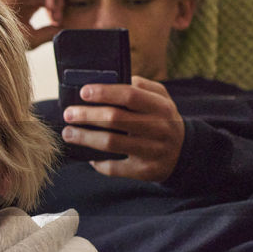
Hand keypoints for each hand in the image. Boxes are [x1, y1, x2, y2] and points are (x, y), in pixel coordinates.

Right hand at [0, 0, 62, 49]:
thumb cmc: (6, 38)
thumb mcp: (33, 38)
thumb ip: (49, 33)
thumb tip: (65, 29)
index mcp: (29, 7)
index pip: (50, 1)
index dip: (58, 11)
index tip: (57, 24)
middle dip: (59, 5)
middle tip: (57, 19)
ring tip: (54, 13)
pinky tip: (50, 6)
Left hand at [62, 76, 184, 181]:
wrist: (185, 152)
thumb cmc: (162, 119)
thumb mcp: (161, 99)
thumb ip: (140, 86)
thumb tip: (109, 81)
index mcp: (161, 106)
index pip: (130, 95)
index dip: (104, 92)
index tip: (83, 92)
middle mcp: (159, 128)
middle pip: (116, 119)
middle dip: (87, 115)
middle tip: (69, 114)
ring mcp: (152, 151)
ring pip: (111, 143)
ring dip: (84, 138)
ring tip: (68, 133)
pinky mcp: (145, 171)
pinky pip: (115, 168)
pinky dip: (98, 163)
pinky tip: (88, 156)